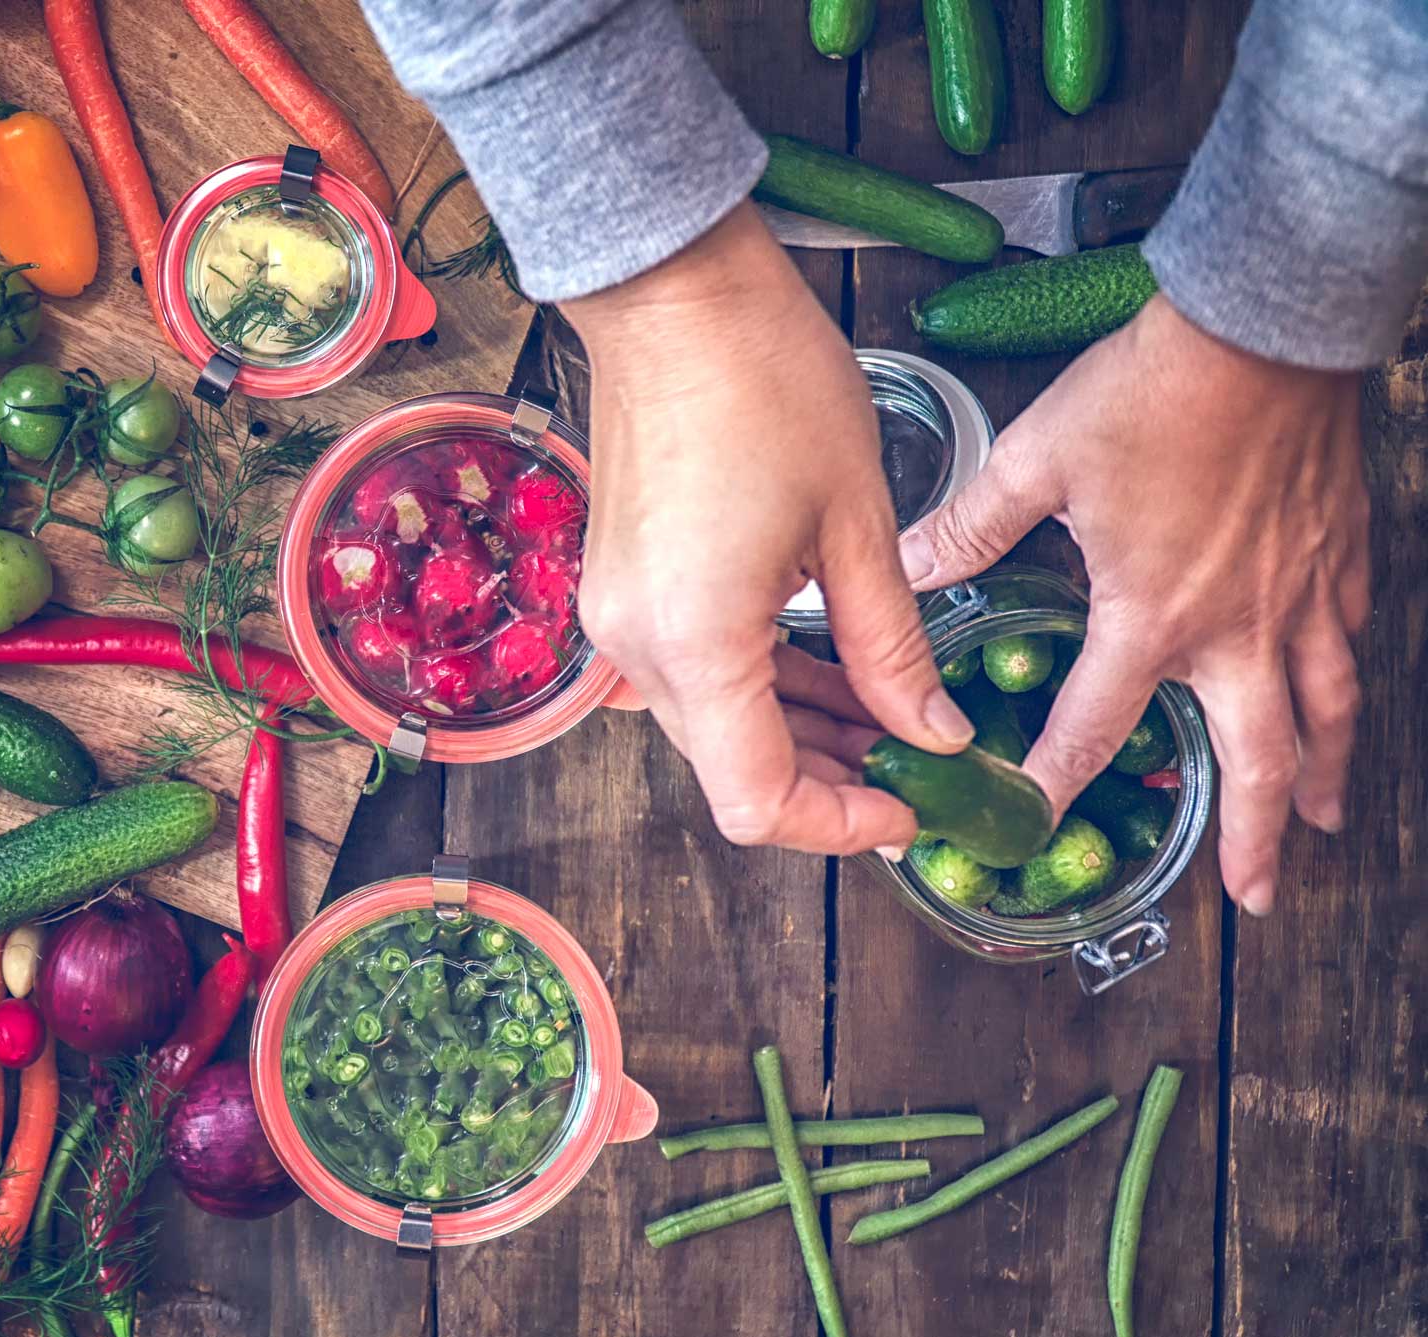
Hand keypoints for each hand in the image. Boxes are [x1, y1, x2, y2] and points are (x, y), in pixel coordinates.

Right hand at [559, 203, 973, 854]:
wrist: (672, 294)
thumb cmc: (764, 379)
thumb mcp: (857, 525)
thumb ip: (892, 649)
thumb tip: (932, 733)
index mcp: (698, 642)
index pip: (758, 801)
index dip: (840, 825)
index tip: (911, 808)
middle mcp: (640, 648)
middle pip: (733, 771)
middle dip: (830, 783)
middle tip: (920, 764)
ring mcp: (620, 620)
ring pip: (714, 727)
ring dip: (797, 736)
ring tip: (891, 715)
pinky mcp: (621, 589)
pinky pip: (694, 673)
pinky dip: (760, 688)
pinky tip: (829, 668)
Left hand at [897, 295, 1369, 914]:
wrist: (1264, 326)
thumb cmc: (1150, 392)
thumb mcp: (1036, 461)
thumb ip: (969, 526)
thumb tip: (906, 564)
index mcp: (1151, 616)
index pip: (1095, 729)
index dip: (1057, 782)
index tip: (1033, 824)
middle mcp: (1237, 626)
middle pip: (1257, 760)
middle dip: (1256, 836)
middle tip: (1253, 895)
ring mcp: (1301, 595)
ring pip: (1325, 713)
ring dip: (1323, 778)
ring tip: (1325, 828)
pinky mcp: (1340, 554)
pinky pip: (1351, 641)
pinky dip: (1347, 684)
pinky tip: (1341, 700)